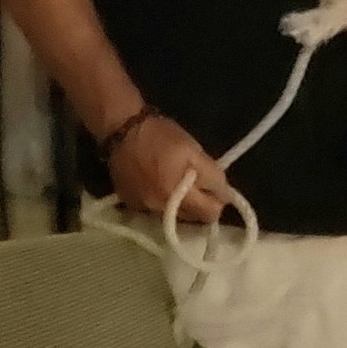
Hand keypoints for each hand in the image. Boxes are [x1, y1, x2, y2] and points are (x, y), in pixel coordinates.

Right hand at [108, 114, 232, 224]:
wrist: (121, 129)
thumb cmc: (161, 136)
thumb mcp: (194, 151)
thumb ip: (213, 176)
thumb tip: (225, 195)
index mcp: (176, 197)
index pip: (209, 215)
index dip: (217, 201)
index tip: (214, 187)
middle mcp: (158, 210)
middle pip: (192, 218)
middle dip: (199, 203)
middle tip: (196, 181)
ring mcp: (142, 209)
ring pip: (174, 215)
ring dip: (180, 203)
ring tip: (175, 179)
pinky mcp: (130, 204)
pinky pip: (155, 209)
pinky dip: (162, 200)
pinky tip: (158, 182)